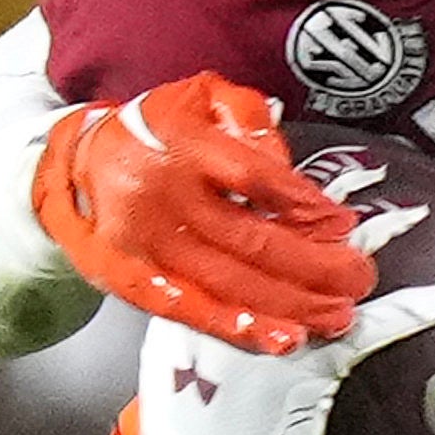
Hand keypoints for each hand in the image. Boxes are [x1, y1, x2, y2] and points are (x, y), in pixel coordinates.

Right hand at [33, 75, 369, 349]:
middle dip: (312, 266)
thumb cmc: (154, 131)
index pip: (252, 176)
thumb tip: (286, 168)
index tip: (343, 223)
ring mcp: (145, 244)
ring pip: (228, 283)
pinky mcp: (132, 281)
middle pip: (248, 239)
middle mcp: (161, 196)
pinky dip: (241, 328)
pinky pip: (193, 311)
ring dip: (289, 305)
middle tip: (356, 278)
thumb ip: (249, 117)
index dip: (302, 203)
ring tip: (334, 315)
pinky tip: (280, 338)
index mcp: (181, 143)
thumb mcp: (202, 96)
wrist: (77, 163)